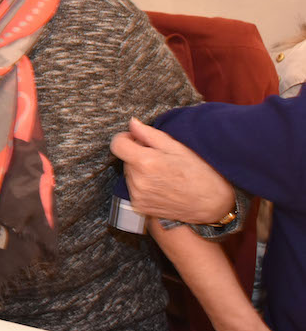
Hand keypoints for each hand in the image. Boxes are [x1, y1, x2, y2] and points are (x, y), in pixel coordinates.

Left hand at [110, 118, 235, 223]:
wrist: (214, 204)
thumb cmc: (200, 172)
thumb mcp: (177, 147)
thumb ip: (149, 134)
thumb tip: (132, 123)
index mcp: (146, 162)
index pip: (117, 145)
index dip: (126, 138)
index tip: (137, 139)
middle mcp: (138, 181)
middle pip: (125, 159)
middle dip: (138, 155)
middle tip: (161, 159)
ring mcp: (138, 196)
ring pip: (129, 174)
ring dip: (140, 170)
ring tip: (164, 174)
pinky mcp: (141, 207)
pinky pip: (133, 189)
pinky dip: (143, 184)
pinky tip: (162, 185)